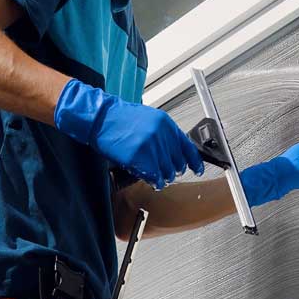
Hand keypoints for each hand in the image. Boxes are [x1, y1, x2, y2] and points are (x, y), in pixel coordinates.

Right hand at [54, 79, 204, 188]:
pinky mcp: (139, 157)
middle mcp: (162, 134)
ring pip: (167, 171)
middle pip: (178, 162)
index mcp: (166, 124)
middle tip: (166, 172)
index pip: (188, 147)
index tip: (197, 169)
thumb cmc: (121, 119)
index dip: (194, 161)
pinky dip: (155, 181)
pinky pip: (154, 176)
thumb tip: (175, 152)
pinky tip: (152, 180)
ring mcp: (151, 146)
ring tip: (156, 175)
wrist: (101, 118)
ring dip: (163, 177)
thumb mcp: (149, 120)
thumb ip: (164, 134)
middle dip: (173, 170)